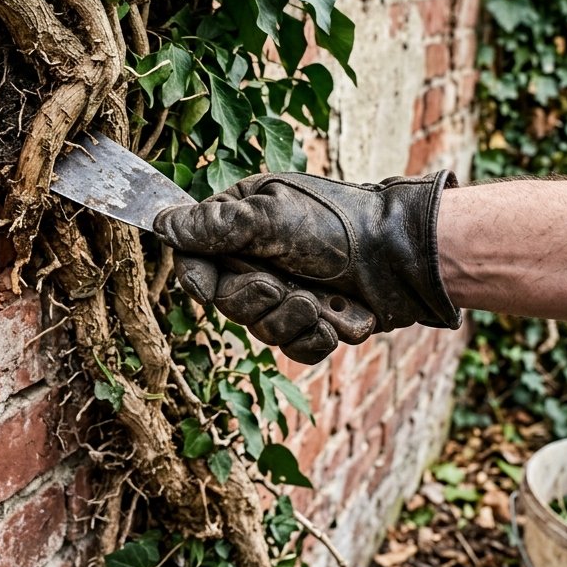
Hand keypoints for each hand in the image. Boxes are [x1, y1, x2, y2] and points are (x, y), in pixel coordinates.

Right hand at [153, 171, 461, 362]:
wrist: (404, 257)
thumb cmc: (339, 224)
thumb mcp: (270, 217)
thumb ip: (215, 226)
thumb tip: (162, 222)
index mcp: (241, 223)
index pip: (194, 258)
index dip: (199, 279)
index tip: (210, 287)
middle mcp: (259, 259)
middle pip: (226, 302)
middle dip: (256, 301)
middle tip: (282, 286)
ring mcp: (287, 293)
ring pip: (261, 330)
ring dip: (291, 320)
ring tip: (319, 302)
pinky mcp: (314, 323)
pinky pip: (295, 349)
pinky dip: (317, 338)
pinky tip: (337, 320)